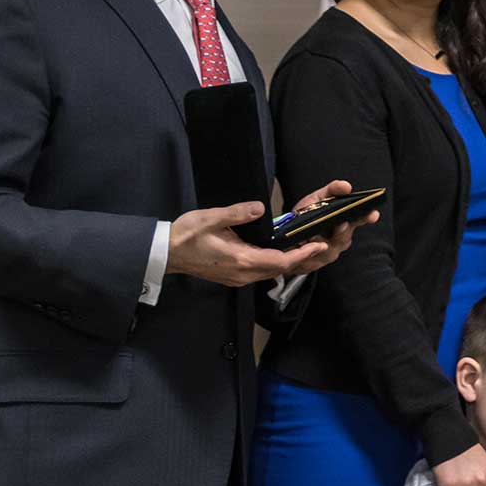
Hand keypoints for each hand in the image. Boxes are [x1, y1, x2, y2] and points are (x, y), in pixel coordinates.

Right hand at [168, 202, 310, 287]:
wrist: (166, 253)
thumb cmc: (185, 235)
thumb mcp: (210, 218)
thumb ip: (236, 213)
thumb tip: (259, 207)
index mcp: (240, 260)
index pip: (280, 261)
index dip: (302, 254)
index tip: (319, 245)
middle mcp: (243, 274)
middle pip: (280, 269)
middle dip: (302, 258)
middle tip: (320, 243)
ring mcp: (238, 278)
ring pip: (272, 272)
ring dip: (290, 262)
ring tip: (307, 247)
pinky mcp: (234, 276)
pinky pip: (262, 272)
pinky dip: (276, 264)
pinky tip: (282, 253)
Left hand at [278, 179, 379, 276]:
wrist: (287, 236)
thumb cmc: (305, 216)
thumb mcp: (317, 199)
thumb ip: (332, 190)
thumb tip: (347, 186)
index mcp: (344, 221)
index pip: (360, 219)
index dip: (368, 217)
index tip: (373, 214)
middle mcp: (340, 238)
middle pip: (346, 236)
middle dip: (343, 231)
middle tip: (341, 224)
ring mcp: (330, 252)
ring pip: (332, 249)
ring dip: (324, 242)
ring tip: (316, 235)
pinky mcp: (316, 262)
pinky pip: (315, 257)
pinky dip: (309, 250)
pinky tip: (305, 244)